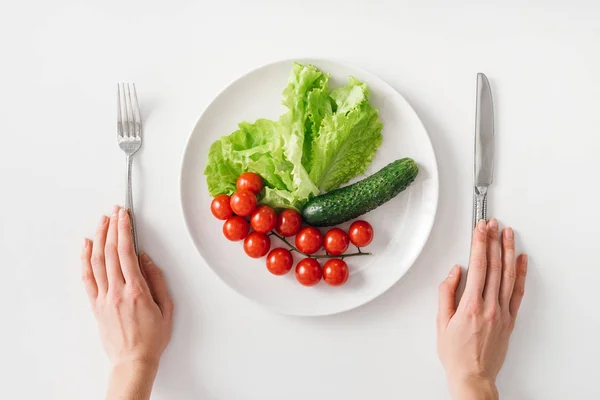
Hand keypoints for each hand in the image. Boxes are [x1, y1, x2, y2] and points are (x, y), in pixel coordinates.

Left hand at [81, 206, 173, 398]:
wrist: (133, 360)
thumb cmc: (152, 337)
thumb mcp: (166, 308)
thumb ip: (157, 281)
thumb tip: (146, 259)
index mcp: (137, 290)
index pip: (127, 252)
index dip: (125, 230)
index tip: (125, 216)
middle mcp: (117, 291)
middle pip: (111, 252)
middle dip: (113, 228)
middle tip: (115, 212)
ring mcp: (104, 298)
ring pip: (97, 261)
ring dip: (99, 238)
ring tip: (102, 222)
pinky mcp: (96, 305)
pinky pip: (88, 278)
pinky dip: (85, 259)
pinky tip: (87, 246)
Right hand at [437, 218, 527, 399]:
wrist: (473, 376)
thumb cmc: (455, 353)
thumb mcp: (440, 322)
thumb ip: (446, 294)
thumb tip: (454, 272)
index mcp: (470, 306)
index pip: (477, 266)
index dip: (479, 244)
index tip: (480, 228)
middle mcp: (489, 307)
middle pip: (493, 266)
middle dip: (493, 241)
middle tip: (493, 224)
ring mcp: (502, 312)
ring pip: (507, 276)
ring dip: (508, 252)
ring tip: (508, 234)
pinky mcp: (510, 319)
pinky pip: (517, 293)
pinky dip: (520, 274)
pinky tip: (521, 260)